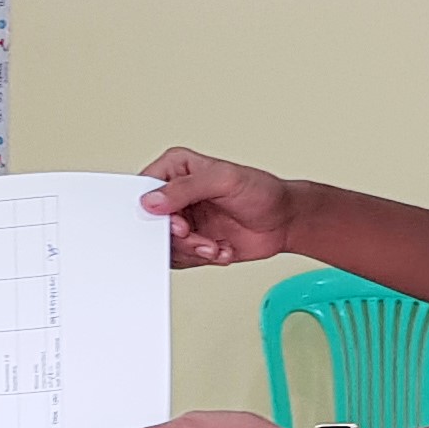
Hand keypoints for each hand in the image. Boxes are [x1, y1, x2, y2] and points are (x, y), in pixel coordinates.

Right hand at [139, 147, 298, 268]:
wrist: (284, 222)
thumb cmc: (261, 192)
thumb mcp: (224, 180)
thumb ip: (185, 188)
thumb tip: (152, 200)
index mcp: (176, 168)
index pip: (144, 188)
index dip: (154, 211)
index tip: (177, 223)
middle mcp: (175, 194)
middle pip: (152, 222)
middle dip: (178, 236)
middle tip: (196, 237)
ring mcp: (182, 220)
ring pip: (165, 245)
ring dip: (193, 250)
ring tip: (214, 246)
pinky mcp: (191, 243)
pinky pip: (180, 259)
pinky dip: (201, 259)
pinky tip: (220, 250)